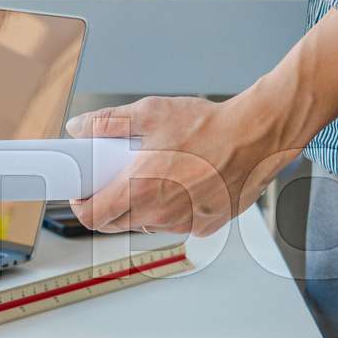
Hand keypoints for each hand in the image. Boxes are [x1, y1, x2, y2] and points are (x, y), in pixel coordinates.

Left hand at [66, 94, 299, 236]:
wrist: (256, 136)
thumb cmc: (209, 126)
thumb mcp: (150, 113)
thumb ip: (108, 122)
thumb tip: (81, 126)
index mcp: (139, 189)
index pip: (92, 217)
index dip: (80, 206)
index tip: (81, 194)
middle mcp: (160, 214)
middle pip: (116, 224)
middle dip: (108, 205)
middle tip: (115, 180)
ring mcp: (183, 223)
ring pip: (147, 224)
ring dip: (142, 207)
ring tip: (155, 176)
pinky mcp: (205, 225)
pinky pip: (177, 223)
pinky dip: (173, 208)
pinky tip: (183, 183)